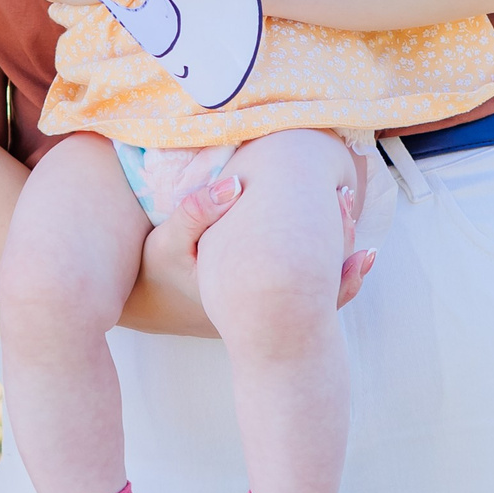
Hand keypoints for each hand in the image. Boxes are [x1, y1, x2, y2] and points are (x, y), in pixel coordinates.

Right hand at [117, 167, 374, 335]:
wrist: (147, 305)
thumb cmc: (157, 272)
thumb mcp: (166, 240)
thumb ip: (196, 210)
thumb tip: (234, 182)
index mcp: (247, 295)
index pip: (308, 274)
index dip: (334, 237)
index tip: (339, 195)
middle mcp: (264, 310)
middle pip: (322, 282)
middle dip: (341, 236)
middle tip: (346, 196)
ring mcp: (266, 310)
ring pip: (318, 288)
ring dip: (335, 250)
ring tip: (345, 207)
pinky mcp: (262, 304)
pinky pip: (304, 290)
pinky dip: (322, 264)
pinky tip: (330, 236)